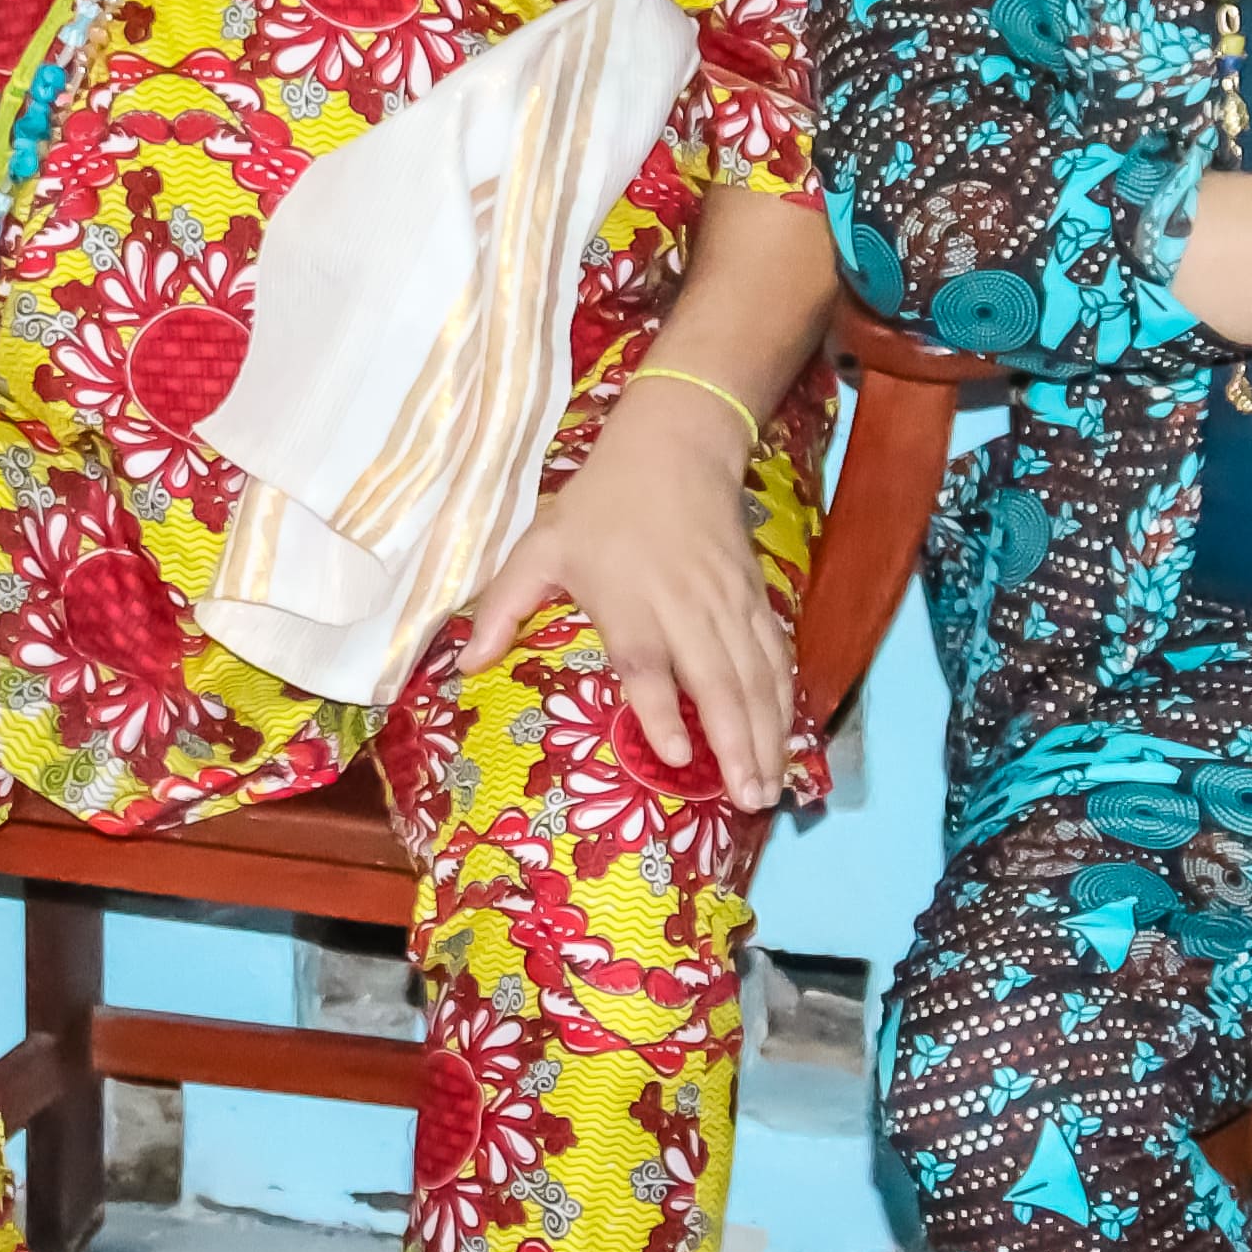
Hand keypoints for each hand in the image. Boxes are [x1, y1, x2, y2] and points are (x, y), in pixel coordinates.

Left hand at [459, 374, 793, 806]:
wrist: (674, 448)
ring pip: (755, 677)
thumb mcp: (539, 547)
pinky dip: (784, 698)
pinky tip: (788, 738)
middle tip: (748, 802)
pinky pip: (774, 655)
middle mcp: (684, 609)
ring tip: (769, 789)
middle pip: (717, 683)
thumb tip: (463, 665)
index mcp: (628, 601)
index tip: (676, 758)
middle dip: (736, 745)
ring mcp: (726, 605)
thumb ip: (504, 607)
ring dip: (767, 734)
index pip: (648, 665)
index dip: (662, 712)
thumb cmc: (599, 505)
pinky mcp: (753, 598)